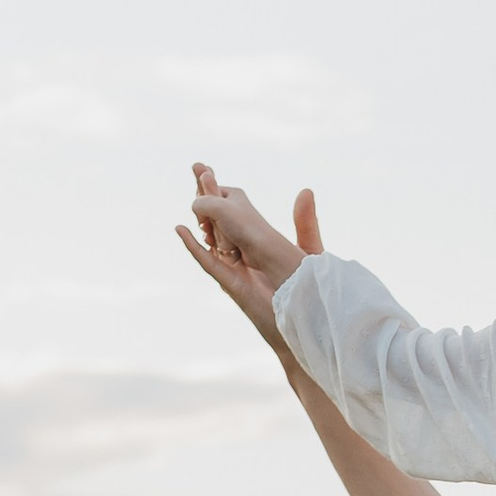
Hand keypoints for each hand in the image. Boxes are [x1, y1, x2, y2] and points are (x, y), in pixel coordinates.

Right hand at [175, 165, 321, 350]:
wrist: (310, 328)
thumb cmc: (314, 294)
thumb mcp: (311, 253)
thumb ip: (305, 224)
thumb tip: (305, 190)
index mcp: (262, 242)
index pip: (234, 209)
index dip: (218, 190)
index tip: (205, 168)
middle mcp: (245, 254)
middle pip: (218, 219)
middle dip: (206, 196)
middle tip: (198, 167)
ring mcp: (236, 269)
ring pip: (213, 238)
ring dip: (205, 217)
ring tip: (198, 195)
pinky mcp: (233, 286)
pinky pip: (208, 264)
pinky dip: (194, 247)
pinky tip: (181, 229)